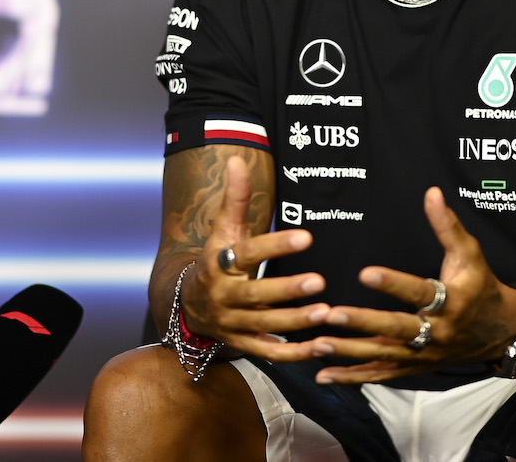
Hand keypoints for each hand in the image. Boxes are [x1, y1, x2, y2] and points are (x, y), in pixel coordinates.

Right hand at [179, 156, 330, 360]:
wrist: (188, 304)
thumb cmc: (215, 259)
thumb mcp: (222, 230)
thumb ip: (233, 198)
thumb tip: (237, 160)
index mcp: (219, 265)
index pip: (248, 253)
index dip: (276, 246)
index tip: (307, 237)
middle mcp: (224, 297)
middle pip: (256, 295)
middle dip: (287, 290)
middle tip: (320, 281)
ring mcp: (232, 324)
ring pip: (265, 327)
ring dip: (295, 322)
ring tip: (327, 313)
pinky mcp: (242, 344)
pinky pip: (269, 353)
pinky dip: (295, 354)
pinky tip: (322, 346)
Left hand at [309, 186, 515, 383]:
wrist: (500, 331)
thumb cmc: (480, 285)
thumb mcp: (470, 253)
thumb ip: (448, 225)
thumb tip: (431, 192)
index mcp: (452, 302)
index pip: (420, 292)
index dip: (393, 283)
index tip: (365, 272)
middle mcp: (437, 332)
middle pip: (397, 330)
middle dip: (363, 323)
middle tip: (331, 314)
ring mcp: (424, 355)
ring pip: (384, 355)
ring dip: (350, 351)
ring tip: (318, 343)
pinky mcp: (414, 367)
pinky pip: (381, 374)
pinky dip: (353, 376)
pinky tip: (323, 374)